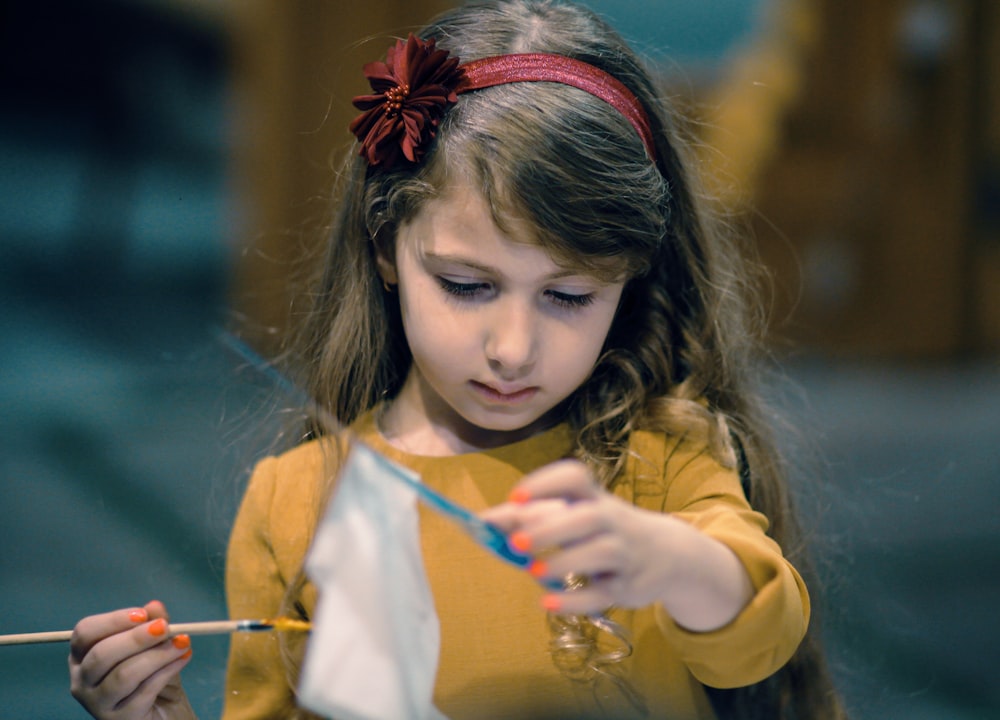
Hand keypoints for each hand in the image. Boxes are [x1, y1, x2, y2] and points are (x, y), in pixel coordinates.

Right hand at [69, 600, 195, 719]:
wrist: (164, 715)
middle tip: (166, 627)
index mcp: (83, 656)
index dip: (113, 620)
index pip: (85, 633)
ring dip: (157, 655)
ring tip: (183, 643)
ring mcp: (97, 704)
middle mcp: (82, 681)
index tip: (143, 614)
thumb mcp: (155, 646)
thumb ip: (153, 625)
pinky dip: (166, 672)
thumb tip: (154, 606)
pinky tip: (182, 659)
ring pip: (123, 675)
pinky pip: (143, 692)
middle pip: (101, 654)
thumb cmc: (153, 677)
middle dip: (136, 638)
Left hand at [483, 460, 752, 629]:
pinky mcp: (626, 587)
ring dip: (564, 562)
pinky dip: (575, 600)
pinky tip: (548, 602)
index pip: (575, 476)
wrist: (668, 554)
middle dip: (550, 529)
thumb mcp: (575, 516)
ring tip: (533, 572)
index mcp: (593, 497)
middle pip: (586, 517)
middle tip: (516, 543)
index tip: (516, 497)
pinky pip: (602, 594)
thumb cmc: (603, 529)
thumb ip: (530, 517)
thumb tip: (481, 522)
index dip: (545, 483)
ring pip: (599, 553)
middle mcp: (611, 519)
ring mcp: (623, 553)